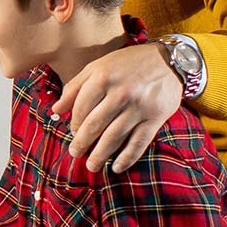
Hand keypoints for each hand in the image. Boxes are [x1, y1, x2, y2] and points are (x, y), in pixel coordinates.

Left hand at [54, 43, 181, 172]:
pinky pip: (138, 141)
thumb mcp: (98, 67)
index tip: (73, 133)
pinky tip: (116, 167)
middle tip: (75, 153)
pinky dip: (127, 157)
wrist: (172, 59)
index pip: (80, 109)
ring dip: (99, 155)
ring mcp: (139, 106)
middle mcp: (120, 92)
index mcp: (103, 77)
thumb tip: (55, 109)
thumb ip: (75, 87)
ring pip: (113, 136)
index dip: (73, 124)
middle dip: (81, 143)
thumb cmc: (128, 64)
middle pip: (94, 125)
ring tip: (91, 166)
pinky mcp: (155, 116)